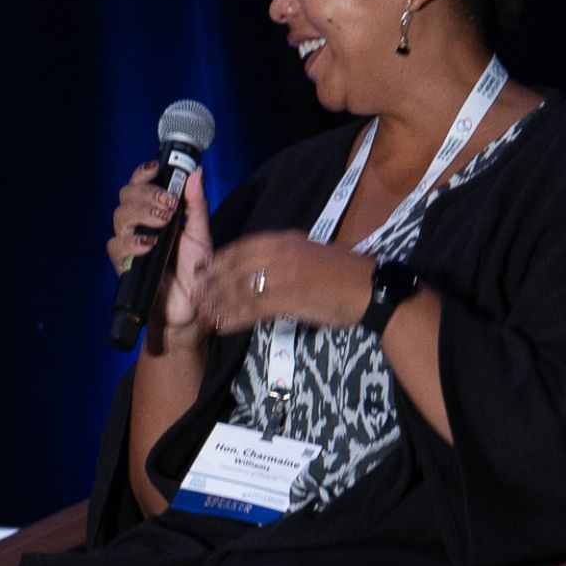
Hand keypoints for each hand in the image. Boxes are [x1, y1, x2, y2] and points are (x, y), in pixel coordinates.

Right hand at [107, 165, 213, 344]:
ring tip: (164, 222)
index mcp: (155, 213)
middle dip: (147, 194)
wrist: (191, 305)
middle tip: (169, 204)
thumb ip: (196, 204)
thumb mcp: (201, 233)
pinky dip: (132, 242)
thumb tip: (196, 173)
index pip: (139, 186)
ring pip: (119, 216)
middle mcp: (139, 225)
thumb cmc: (196, 270)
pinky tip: (149, 245)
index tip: (156, 169)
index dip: (143, 174)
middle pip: (125, 196)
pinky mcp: (123, 264)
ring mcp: (130, 244)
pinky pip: (116, 245)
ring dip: (141, 213)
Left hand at [194, 231, 371, 335]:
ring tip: (204, 313)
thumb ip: (284, 255)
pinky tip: (223, 325)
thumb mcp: (309, 253)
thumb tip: (261, 262)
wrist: (369, 289)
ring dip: (219, 302)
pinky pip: (254, 308)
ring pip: (241, 288)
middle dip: (212, 281)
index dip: (219, 260)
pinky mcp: (290, 298)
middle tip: (195, 294)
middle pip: (235, 266)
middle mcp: (281, 253)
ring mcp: (285, 275)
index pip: (242, 247)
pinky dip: (235, 317)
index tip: (203, 269)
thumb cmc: (342, 273)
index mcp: (286, 240)